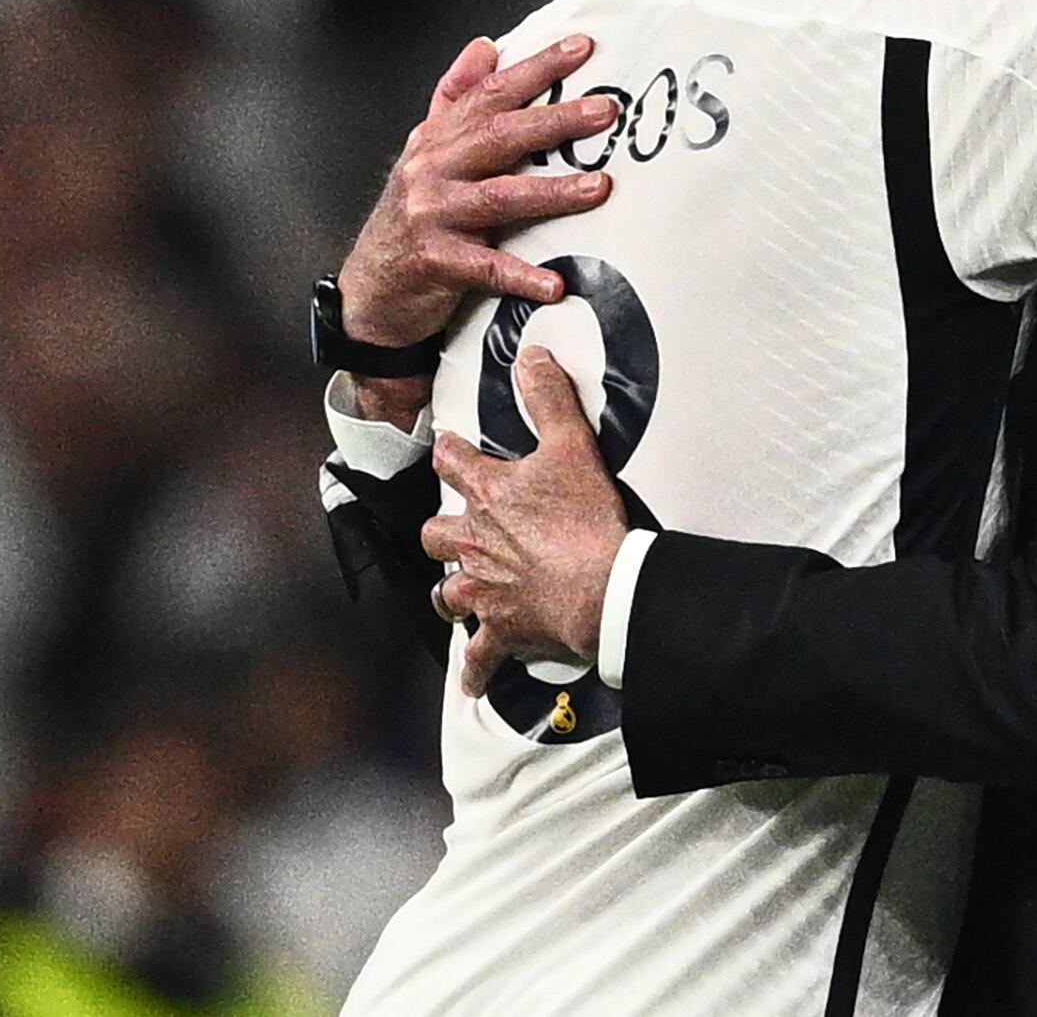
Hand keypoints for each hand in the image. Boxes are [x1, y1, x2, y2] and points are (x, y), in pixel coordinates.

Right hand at [339, 34, 619, 349]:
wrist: (369, 286)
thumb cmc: (409, 216)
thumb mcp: (425, 149)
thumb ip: (454, 97)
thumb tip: (485, 47)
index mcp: (437, 139)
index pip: (490, 93)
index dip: (535, 68)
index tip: (580, 48)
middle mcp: (432, 169)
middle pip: (499, 136)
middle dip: (556, 121)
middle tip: (604, 112)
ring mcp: (432, 215)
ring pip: (500, 196)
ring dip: (553, 192)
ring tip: (600, 188)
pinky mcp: (435, 262)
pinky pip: (487, 268)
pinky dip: (522, 276)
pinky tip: (556, 285)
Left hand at [421, 346, 630, 696]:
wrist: (600, 585)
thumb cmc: (586, 520)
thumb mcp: (572, 444)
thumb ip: (549, 397)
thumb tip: (532, 356)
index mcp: (488, 494)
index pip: (452, 462)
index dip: (450, 452)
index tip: (450, 450)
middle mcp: (475, 542)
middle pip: (435, 532)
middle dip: (443, 528)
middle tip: (458, 525)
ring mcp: (484, 589)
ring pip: (446, 592)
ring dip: (452, 590)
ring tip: (462, 589)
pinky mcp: (502, 629)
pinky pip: (480, 657)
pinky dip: (476, 669)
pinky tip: (473, 681)